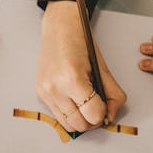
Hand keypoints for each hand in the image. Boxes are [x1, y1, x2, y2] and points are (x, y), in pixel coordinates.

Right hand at [36, 1, 126, 131]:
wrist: (59, 27)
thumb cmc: (81, 42)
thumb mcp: (102, 68)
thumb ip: (112, 95)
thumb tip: (111, 116)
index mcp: (73, 79)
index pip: (93, 115)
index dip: (103, 113)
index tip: (105, 105)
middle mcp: (55, 88)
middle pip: (79, 125)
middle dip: (92, 120)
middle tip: (97, 107)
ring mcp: (45, 91)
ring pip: (67, 124)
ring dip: (80, 120)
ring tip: (86, 105)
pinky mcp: (40, 92)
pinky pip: (57, 115)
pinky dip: (69, 113)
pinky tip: (74, 99)